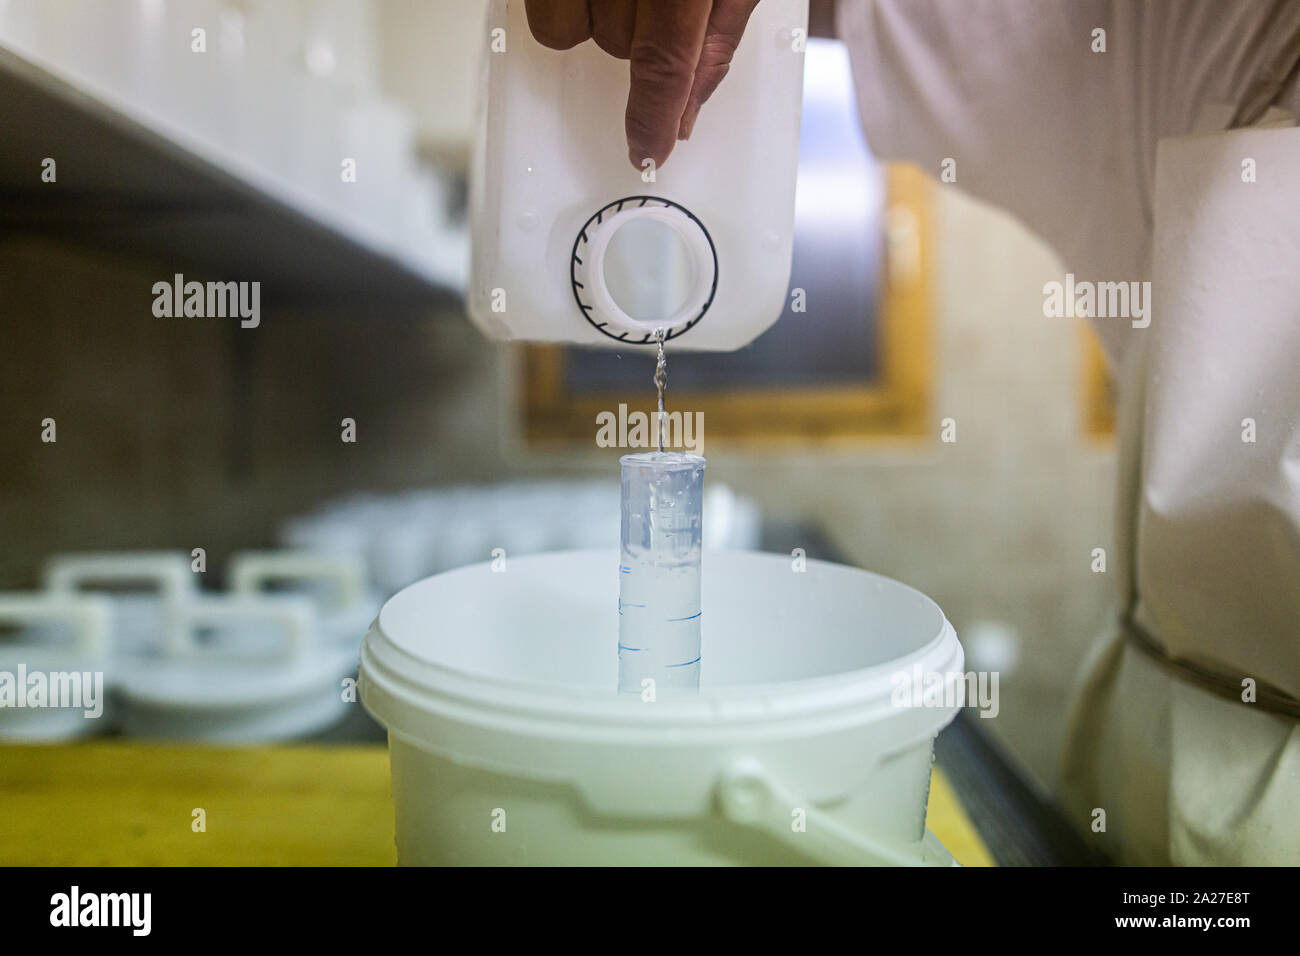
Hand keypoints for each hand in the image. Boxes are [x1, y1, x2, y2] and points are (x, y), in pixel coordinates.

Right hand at [524, 0, 759, 169]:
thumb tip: (684, 115)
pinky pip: (539, 8)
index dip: (655, 116)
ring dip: (597, 17)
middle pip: (614, 42)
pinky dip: (563, 6)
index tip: (648, 152)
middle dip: (636, 36)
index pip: (664, 61)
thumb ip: (718, 39)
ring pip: (566, 26)